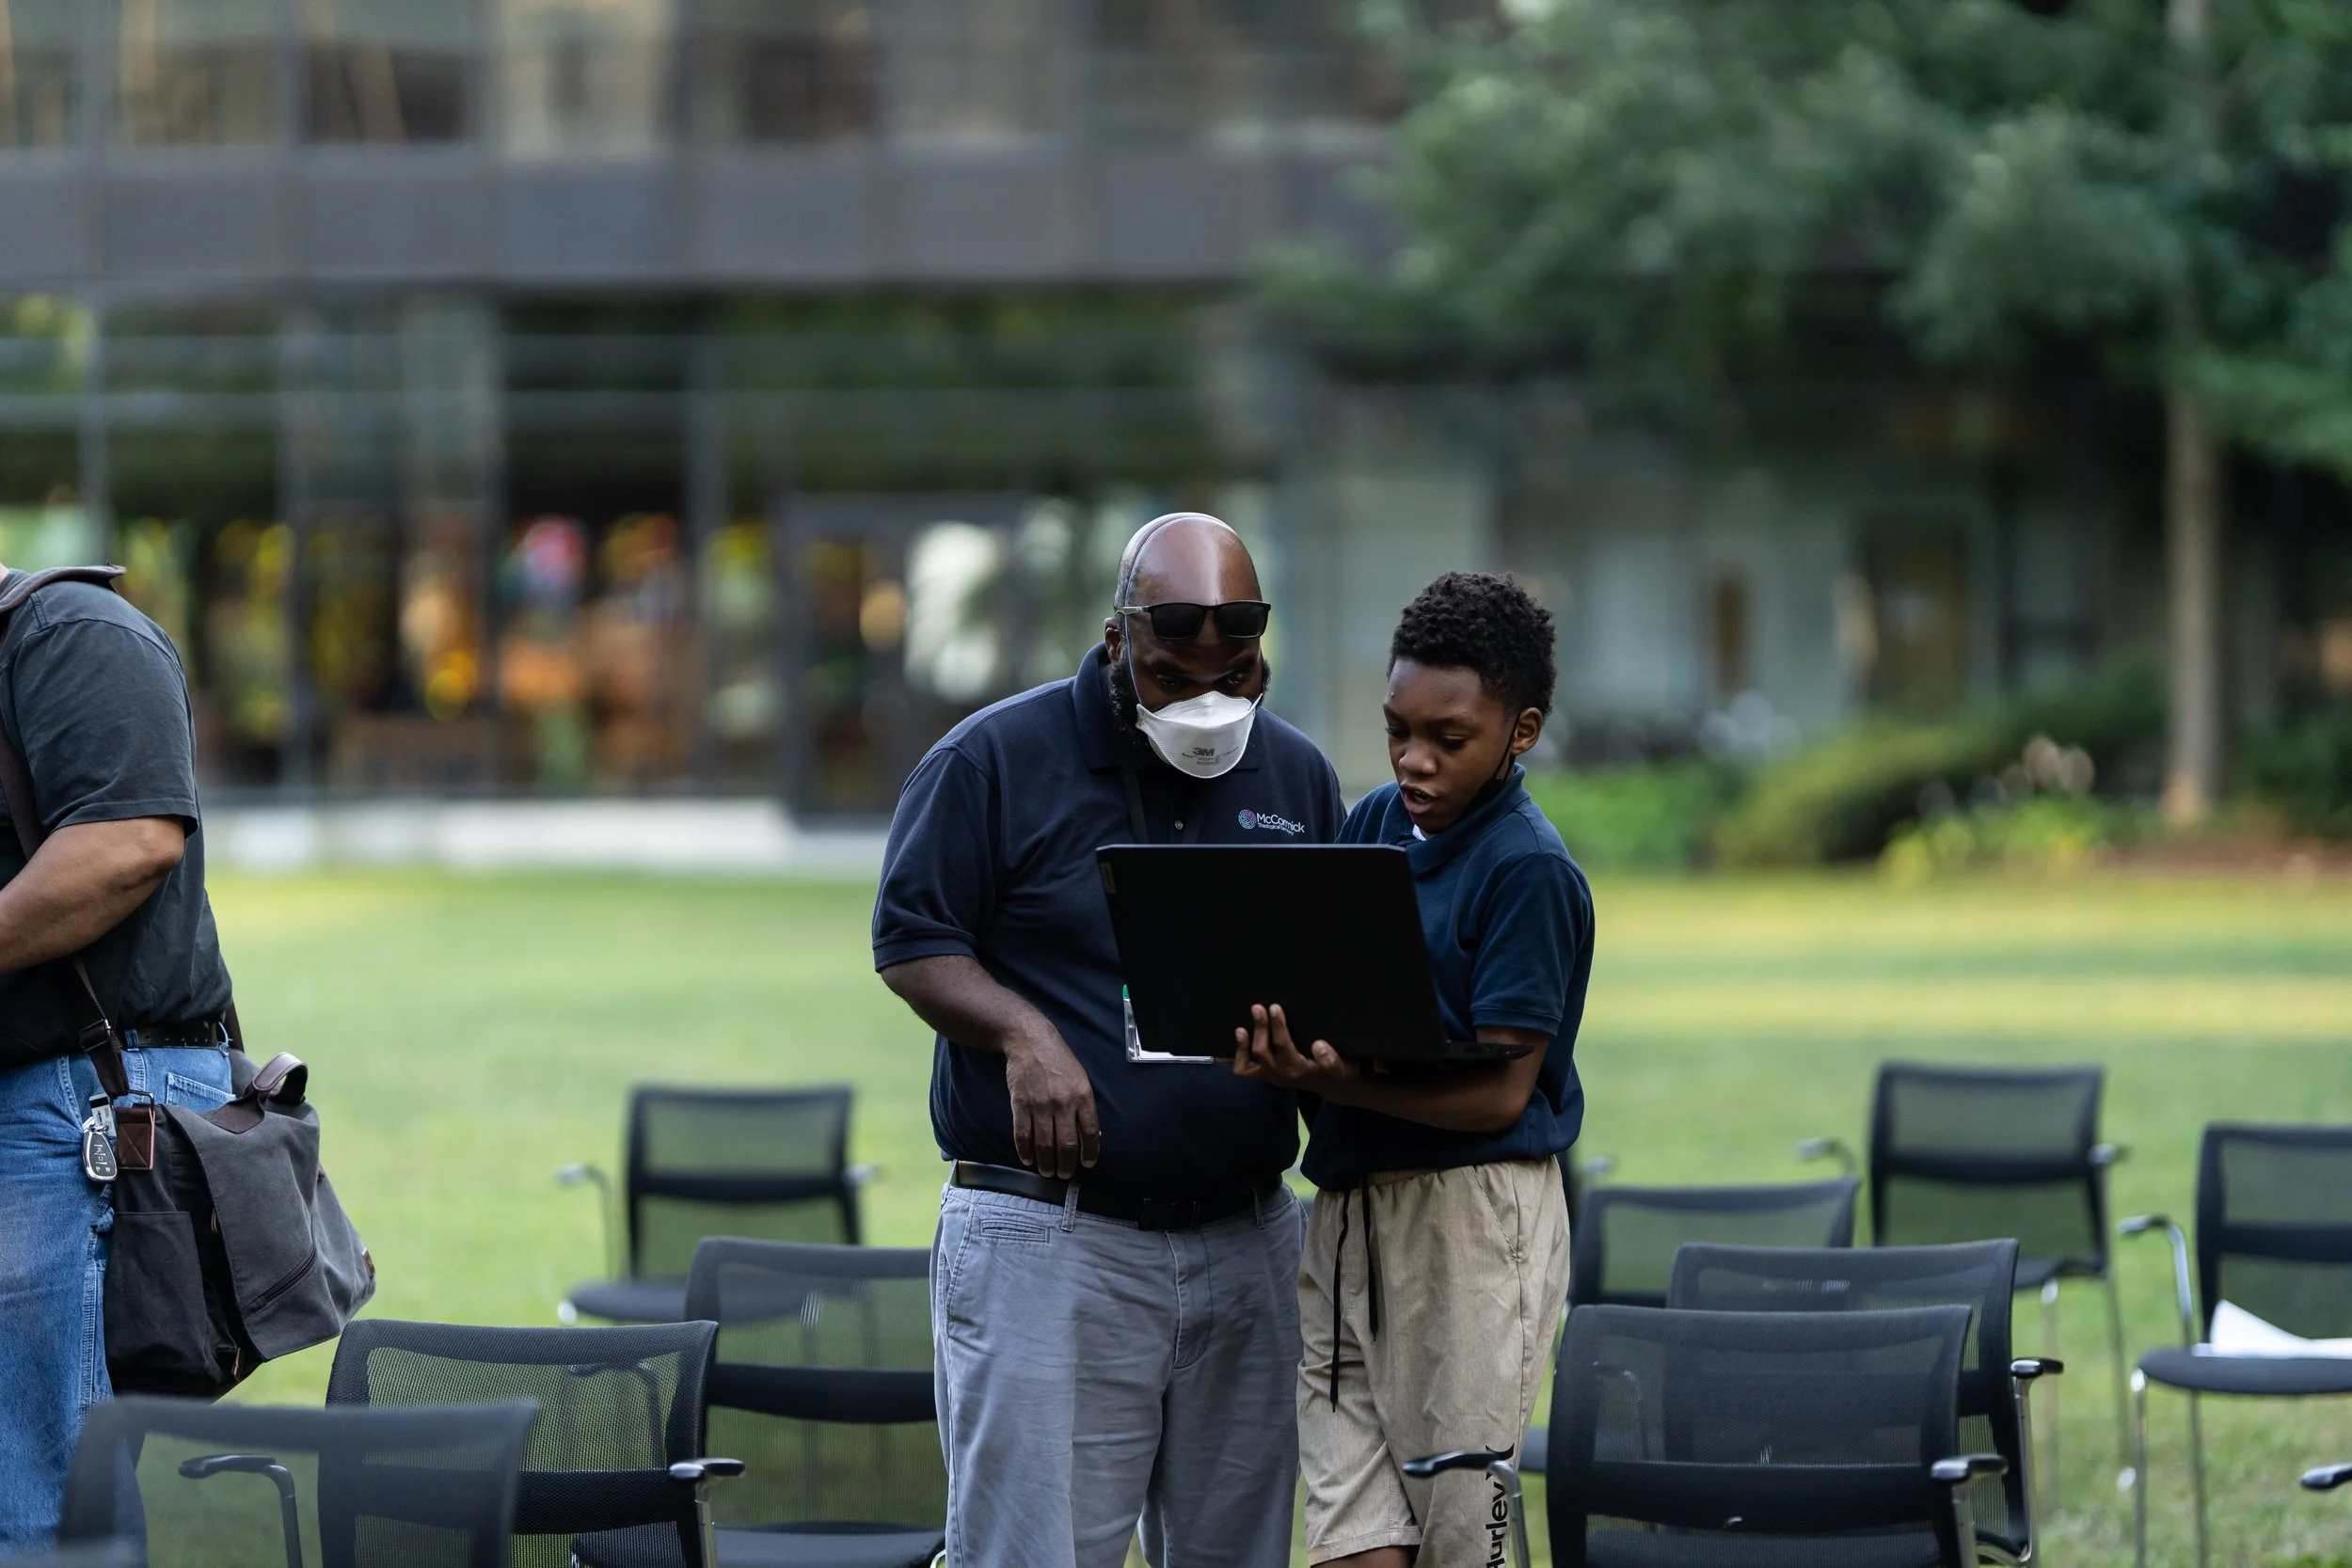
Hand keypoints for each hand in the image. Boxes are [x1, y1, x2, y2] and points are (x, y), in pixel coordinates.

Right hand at [1003, 1027, 1099, 1178]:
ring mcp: (1041, 1104)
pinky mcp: (1020, 1104)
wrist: (1031, 1041)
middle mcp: (1063, 1102)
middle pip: (1066, 1143)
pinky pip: (1022, 1134)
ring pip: (1044, 1143)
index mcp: (1083, 1096)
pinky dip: (1024, 1150)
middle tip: (1064, 1175)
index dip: (1089, 1152)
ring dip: (1046, 1162)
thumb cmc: (1059, 1061)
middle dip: (1066, 1164)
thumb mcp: (1081, 1079)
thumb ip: (1085, 1106)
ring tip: (1047, 1172)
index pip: (1089, 1132)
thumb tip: (1092, 1135)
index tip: (1087, 1164)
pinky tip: (1027, 1159)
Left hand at [1231, 1005, 1356, 1092]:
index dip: (1277, 1026)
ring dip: (1242, 1046)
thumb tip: (1318, 1045)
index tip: (1274, 1007)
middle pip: (1261, 1052)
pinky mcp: (1265, 1075)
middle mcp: (1279, 1075)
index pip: (1282, 1046)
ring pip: (1247, 1066)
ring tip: (1241, 1029)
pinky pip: (1244, 1070)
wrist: (1331, 1085)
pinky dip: (1238, 1056)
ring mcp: (1270, 1076)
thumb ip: (1331, 1060)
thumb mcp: (1340, 1067)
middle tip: (1258, 1008)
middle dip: (1259, 1029)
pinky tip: (1239, 1038)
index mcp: (1297, 1070)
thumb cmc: (1335, 1071)